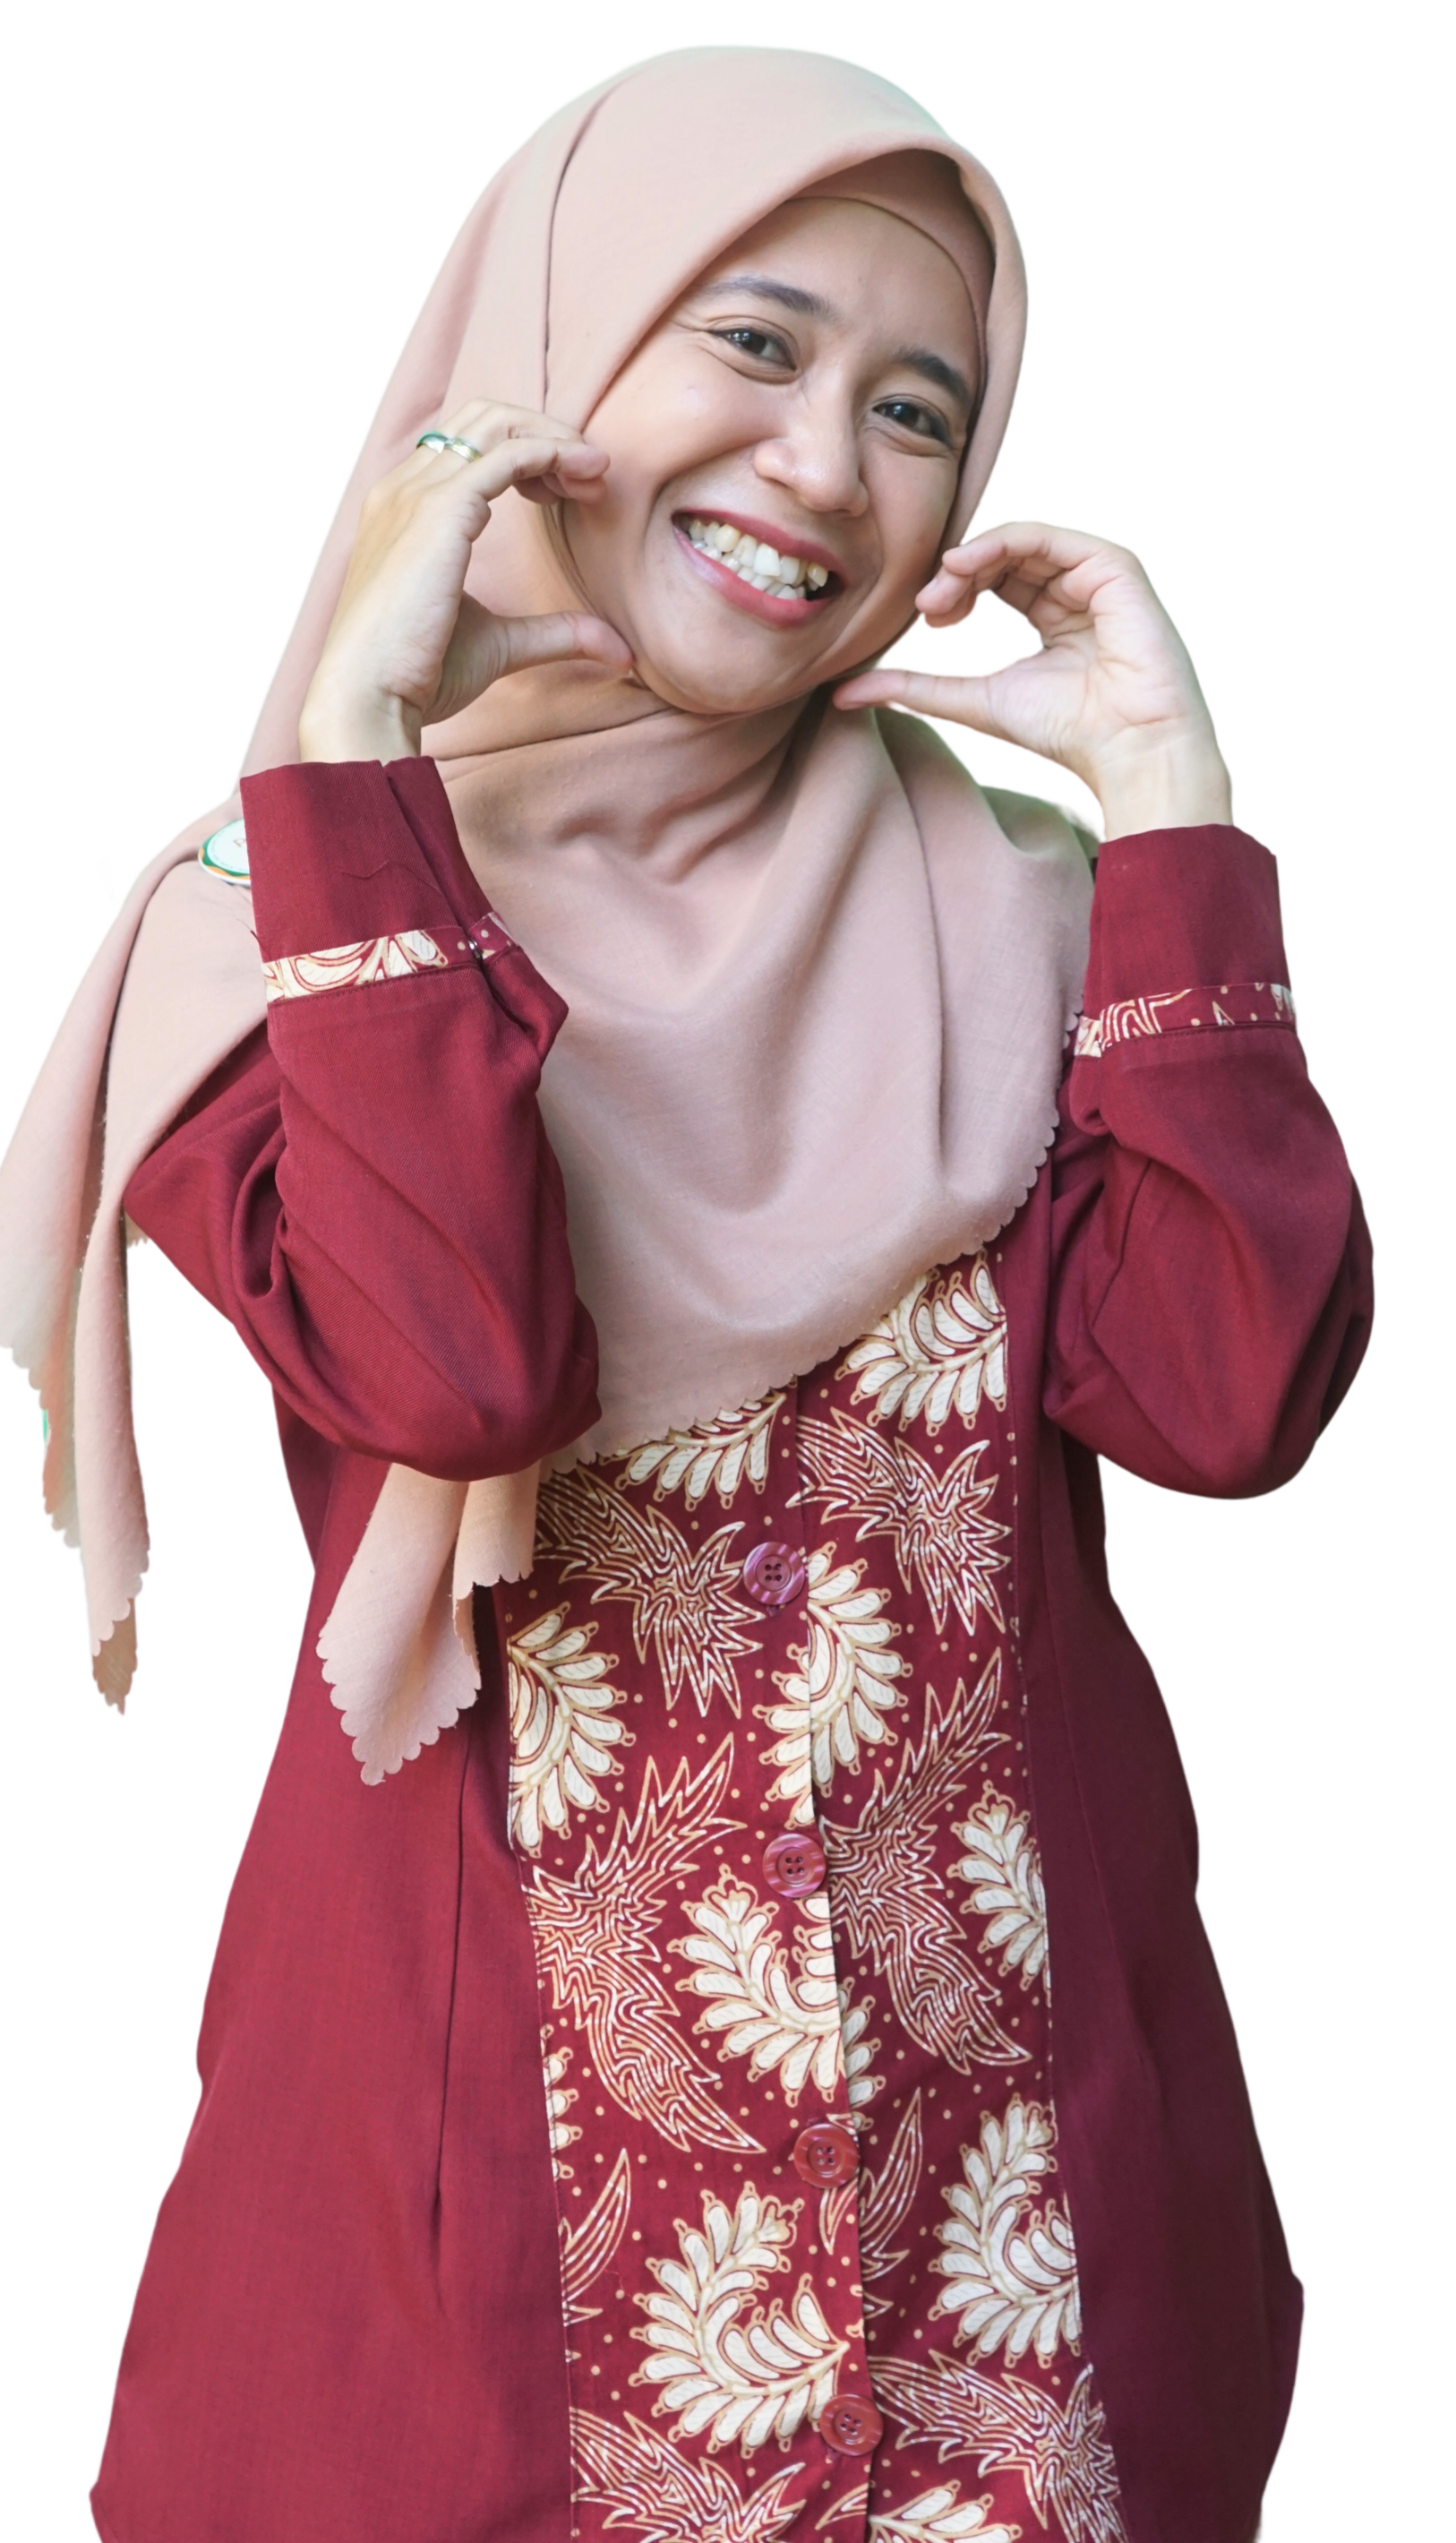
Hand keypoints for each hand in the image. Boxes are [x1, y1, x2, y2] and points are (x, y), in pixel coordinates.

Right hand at [298, 399, 631, 761]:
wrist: (367, 695)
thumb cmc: (415, 674)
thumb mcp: (498, 643)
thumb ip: (554, 633)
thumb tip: (618, 649)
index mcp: (402, 510)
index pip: (466, 448)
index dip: (525, 456)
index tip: (565, 495)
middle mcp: (404, 488)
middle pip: (483, 418)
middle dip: (545, 434)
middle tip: (590, 479)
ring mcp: (418, 493)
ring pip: (497, 424)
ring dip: (556, 439)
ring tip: (595, 475)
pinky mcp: (441, 510)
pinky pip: (508, 454)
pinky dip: (554, 453)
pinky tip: (587, 476)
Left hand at [832, 521, 1232, 835]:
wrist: (1130, 752)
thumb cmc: (1065, 734)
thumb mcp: (974, 701)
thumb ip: (914, 689)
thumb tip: (842, 693)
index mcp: (1052, 615)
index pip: (994, 577)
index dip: (953, 587)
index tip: (923, 617)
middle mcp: (1076, 590)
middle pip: (1004, 554)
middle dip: (957, 572)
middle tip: (925, 604)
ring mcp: (1098, 577)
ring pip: (1023, 539)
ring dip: (974, 555)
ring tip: (942, 584)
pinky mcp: (1116, 569)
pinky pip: (1052, 536)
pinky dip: (1007, 540)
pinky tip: (970, 564)